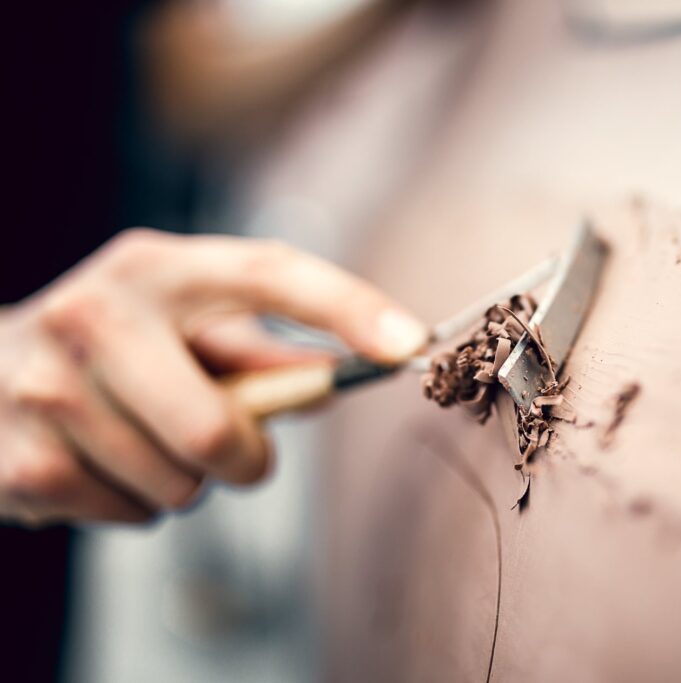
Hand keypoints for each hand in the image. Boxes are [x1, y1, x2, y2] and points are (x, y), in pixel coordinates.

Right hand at [0, 229, 426, 525]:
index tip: (410, 344)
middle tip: (232, 449)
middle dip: (247, 459)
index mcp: (157, 268)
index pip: (269, 272)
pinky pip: (133, 515)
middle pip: (218, 429)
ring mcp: (47, 388)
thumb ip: (263, 353)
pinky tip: (102, 462)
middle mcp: (96, 313)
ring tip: (144, 439)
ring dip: (187, 480)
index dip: (347, 308)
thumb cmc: (115, 348)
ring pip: (181, 483)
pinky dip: (137, 503)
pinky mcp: (20, 461)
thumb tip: (340, 381)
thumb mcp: (185, 327)